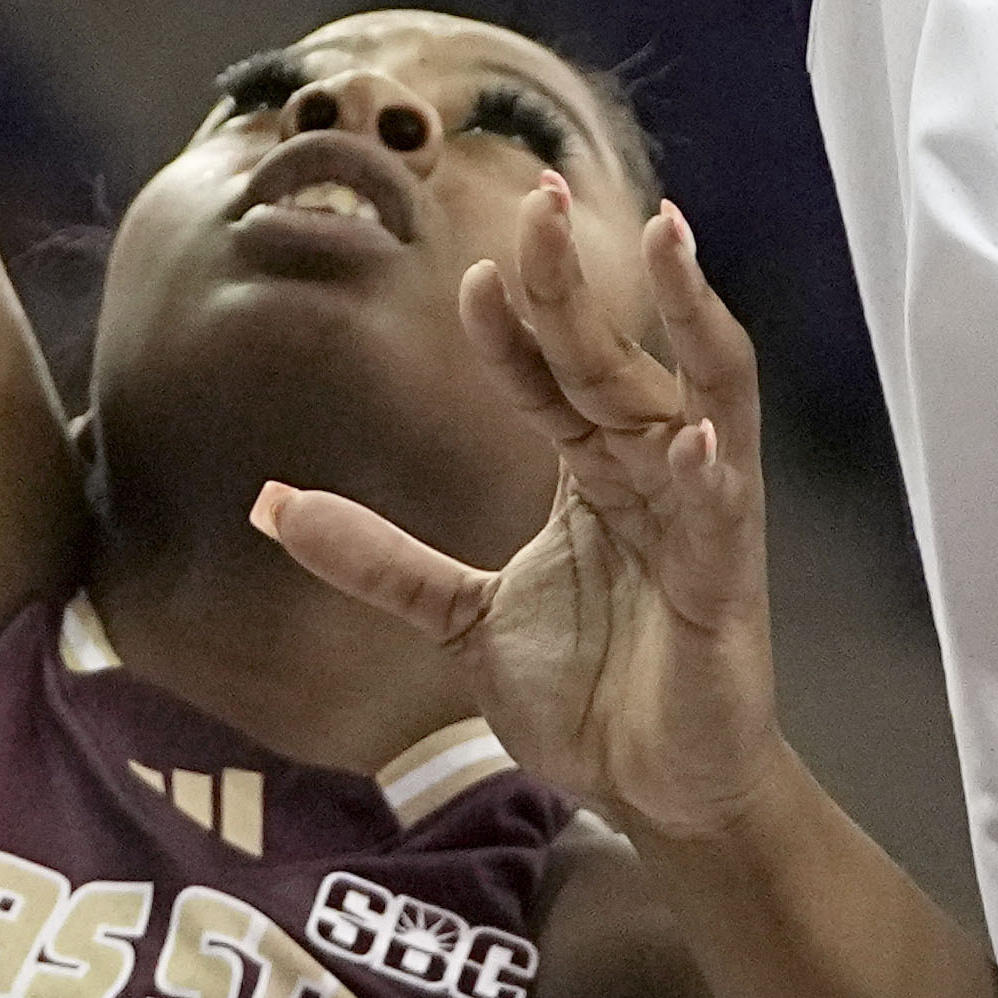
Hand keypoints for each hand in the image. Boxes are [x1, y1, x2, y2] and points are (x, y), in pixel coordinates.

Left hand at [254, 190, 795, 844]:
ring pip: (700, 397)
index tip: (468, 273)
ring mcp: (699, 521)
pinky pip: (721, 516)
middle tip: (545, 201)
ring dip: (689, 317)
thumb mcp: (462, 618)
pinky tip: (691, 438)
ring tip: (669, 242)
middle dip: (581, 284)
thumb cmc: (589, 697)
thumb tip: (269, 503)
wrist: (658, 796)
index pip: (554, 378)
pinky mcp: (727, 586)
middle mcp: (654, 475)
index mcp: (598, 473)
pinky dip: (709, 474)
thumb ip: (381, 559)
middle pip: (614, 360)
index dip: (516, 326)